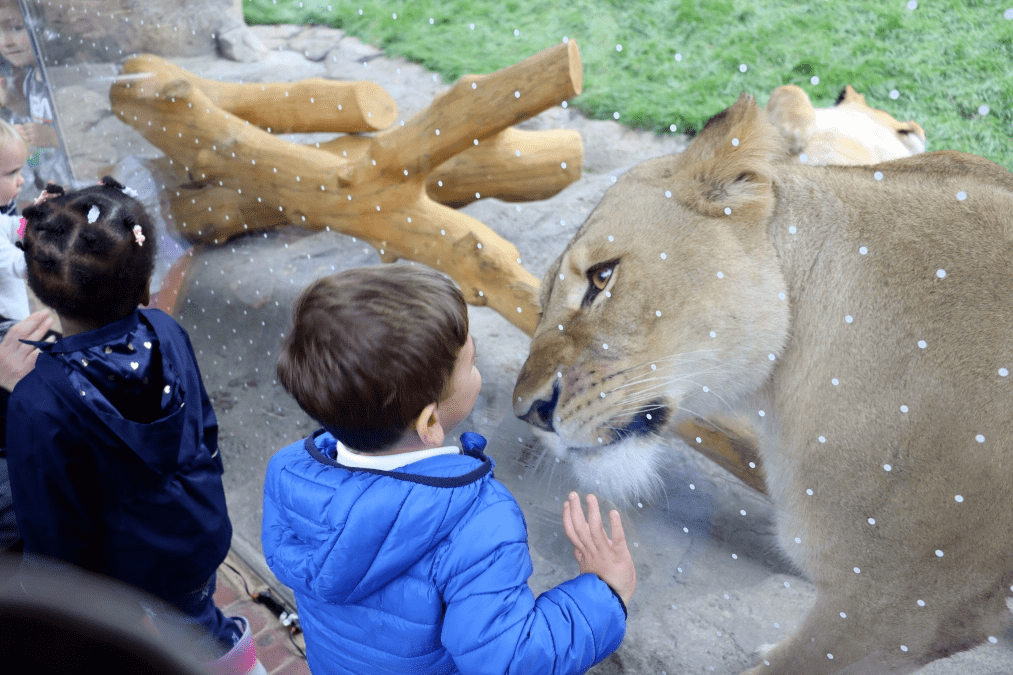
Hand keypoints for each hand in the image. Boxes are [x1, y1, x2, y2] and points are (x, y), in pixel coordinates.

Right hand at [0, 310, 52, 391]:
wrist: (1, 392)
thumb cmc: (2, 372)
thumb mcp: (1, 356)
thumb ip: (10, 343)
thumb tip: (24, 329)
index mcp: (1, 350)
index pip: (15, 331)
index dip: (28, 320)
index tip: (39, 313)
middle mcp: (8, 355)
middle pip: (24, 335)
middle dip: (36, 322)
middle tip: (48, 313)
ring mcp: (17, 364)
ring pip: (31, 344)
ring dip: (42, 331)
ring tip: (50, 322)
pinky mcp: (26, 372)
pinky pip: (37, 357)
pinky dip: (44, 347)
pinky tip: (52, 341)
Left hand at [14, 122, 57, 147]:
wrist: (55, 137)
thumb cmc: (48, 131)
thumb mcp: (39, 125)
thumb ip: (32, 126)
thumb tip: (24, 128)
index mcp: (32, 125)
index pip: (23, 126)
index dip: (24, 129)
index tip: (26, 131)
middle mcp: (31, 130)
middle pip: (22, 132)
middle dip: (24, 134)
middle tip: (28, 136)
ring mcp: (32, 137)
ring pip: (24, 138)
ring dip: (26, 139)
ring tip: (30, 140)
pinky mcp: (34, 143)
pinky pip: (28, 143)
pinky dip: (29, 143)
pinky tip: (33, 143)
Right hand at [562, 491, 635, 605]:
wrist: (614, 602)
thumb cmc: (603, 586)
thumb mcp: (589, 571)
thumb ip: (582, 558)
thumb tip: (575, 549)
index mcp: (585, 554)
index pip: (572, 533)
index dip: (568, 517)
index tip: (567, 504)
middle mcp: (592, 552)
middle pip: (580, 528)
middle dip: (575, 510)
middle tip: (573, 494)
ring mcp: (605, 554)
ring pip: (595, 529)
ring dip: (592, 512)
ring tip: (590, 497)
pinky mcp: (620, 556)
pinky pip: (617, 539)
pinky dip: (615, 525)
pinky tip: (613, 513)